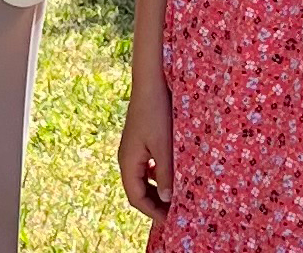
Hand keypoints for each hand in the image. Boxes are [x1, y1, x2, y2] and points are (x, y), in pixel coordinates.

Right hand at [117, 68, 174, 221]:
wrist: (151, 81)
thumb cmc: (157, 112)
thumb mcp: (164, 146)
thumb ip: (165, 173)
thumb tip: (166, 200)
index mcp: (128, 161)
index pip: (136, 197)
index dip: (152, 212)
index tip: (170, 220)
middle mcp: (127, 157)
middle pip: (137, 190)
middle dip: (154, 204)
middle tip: (175, 213)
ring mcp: (133, 149)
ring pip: (142, 178)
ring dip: (157, 190)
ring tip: (175, 198)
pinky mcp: (141, 140)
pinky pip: (146, 166)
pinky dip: (157, 176)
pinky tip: (171, 175)